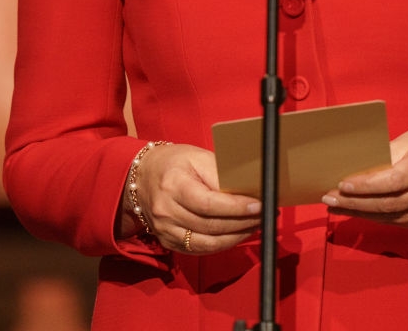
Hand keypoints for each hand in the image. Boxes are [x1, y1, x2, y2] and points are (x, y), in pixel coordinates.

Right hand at [121, 143, 260, 253]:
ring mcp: (165, 230)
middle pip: (211, 226)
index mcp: (173, 185)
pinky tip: (236, 235)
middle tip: (265, 216)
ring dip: (236, 237)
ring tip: (255, 226)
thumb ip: (221, 175)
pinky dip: (221, 245)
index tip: (259, 205)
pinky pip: (199, 250)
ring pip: (207, 243)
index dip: (237, 208)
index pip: (209, 204)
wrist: (142, 177)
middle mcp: (166, 211)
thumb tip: (249, 190)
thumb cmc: (175, 163)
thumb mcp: (198, 158)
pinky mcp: (167, 241)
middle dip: (243, 223)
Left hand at [320, 121, 407, 227]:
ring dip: (362, 214)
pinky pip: (402, 222)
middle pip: (391, 203)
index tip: (342, 185)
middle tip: (330, 199)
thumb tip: (354, 169)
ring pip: (394, 217)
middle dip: (357, 203)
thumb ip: (386, 155)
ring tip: (337, 206)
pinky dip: (378, 218)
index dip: (367, 186)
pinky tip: (359, 212)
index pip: (395, 180)